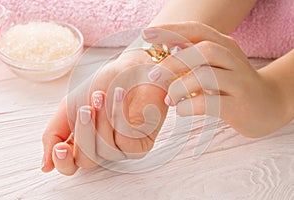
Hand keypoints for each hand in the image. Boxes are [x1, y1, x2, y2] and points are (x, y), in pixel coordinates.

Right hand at [41, 49, 167, 174]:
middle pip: (85, 160)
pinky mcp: (141, 145)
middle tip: (86, 108)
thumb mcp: (70, 106)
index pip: (70, 166)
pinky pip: (125, 141)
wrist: (131, 69)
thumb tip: (45, 166)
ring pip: (105, 151)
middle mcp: (102, 150)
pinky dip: (118, 116)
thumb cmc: (102, 86)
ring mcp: (122, 149)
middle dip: (84, 132)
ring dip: (102, 120)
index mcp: (83, 143)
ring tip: (102, 95)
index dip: (63, 162)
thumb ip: (55, 134)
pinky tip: (118, 96)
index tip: (60, 147)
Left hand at [143, 21, 288, 136]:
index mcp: (225, 45)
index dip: (171, 30)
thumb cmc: (233, 85)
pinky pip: (210, 103)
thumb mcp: (217, 65)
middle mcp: (233, 59)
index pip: (197, 30)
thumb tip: (161, 56)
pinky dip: (189, 106)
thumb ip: (194, 59)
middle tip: (154, 75)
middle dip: (173, 61)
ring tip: (169, 98)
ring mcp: (239, 82)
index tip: (147, 34)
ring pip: (206, 75)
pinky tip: (182, 109)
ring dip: (179, 86)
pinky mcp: (239, 106)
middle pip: (202, 50)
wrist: (269, 105)